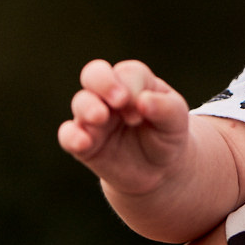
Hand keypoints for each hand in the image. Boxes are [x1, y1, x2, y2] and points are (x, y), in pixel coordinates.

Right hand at [58, 59, 190, 196]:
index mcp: (134, 81)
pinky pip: (68, 135)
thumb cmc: (167, 135)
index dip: (133, 89)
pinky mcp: (84, 142)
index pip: (127, 74)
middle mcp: (109, 95)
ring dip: (89, 108)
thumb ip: (166, 108)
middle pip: (95, 74)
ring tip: (101, 118)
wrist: (160, 170)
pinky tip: (83, 142)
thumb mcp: (176, 121)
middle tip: (120, 101)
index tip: (143, 111)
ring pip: (80, 102)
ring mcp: (94, 117)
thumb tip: (144, 101)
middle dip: (103, 83)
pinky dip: (72, 136)